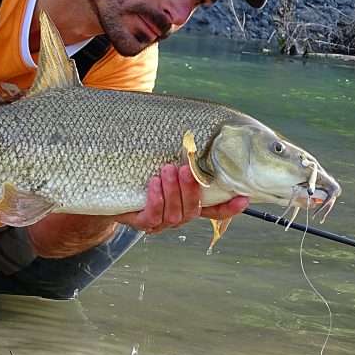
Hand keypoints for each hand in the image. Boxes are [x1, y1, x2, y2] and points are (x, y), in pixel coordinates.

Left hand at [115, 164, 248, 234]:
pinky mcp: (142, 223)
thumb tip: (204, 131)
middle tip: (185, 168)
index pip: (216, 210)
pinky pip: (152, 217)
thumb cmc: (145, 168)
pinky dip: (155, 199)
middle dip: (191, 189)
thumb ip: (186, 156)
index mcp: (190, 203)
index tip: (243, 197)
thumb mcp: (167, 161)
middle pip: (194, 211)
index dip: (230, 208)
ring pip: (175, 215)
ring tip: (166, 170)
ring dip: (173, 191)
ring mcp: (161, 222)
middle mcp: (179, 215)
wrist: (112, 184)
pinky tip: (153, 183)